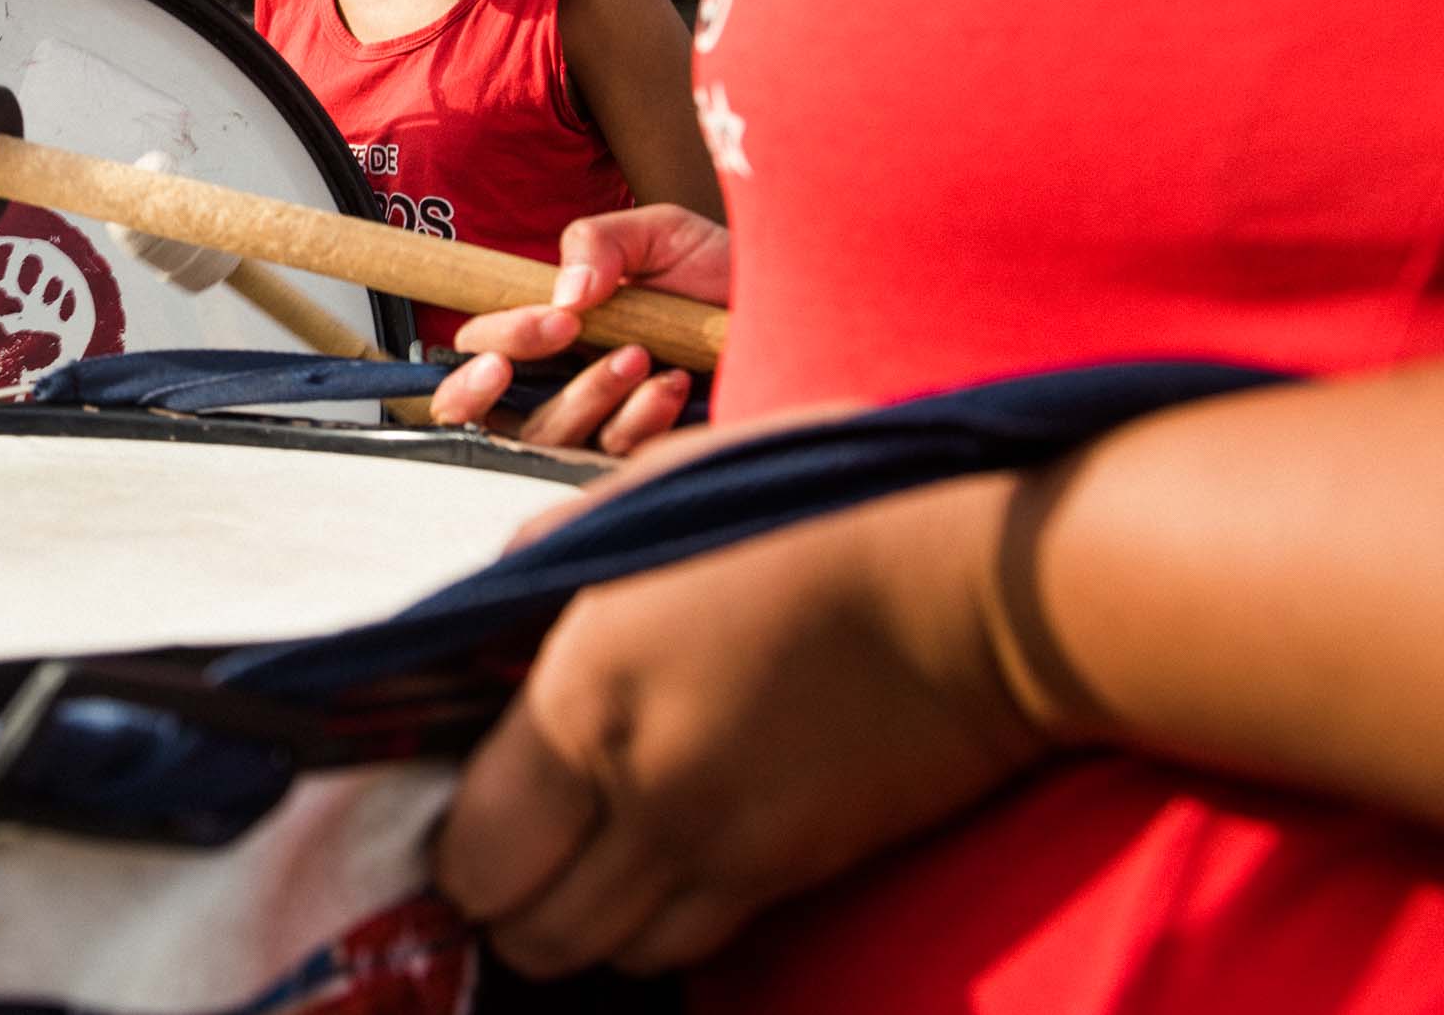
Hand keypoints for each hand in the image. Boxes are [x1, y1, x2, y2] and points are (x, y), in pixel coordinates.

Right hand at [432, 206, 731, 454]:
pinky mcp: (640, 457)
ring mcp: (600, 422)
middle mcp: (563, 378)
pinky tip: (675, 385)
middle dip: (514, 371)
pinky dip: (640, 420)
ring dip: (590, 392)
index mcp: (552, 327)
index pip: (482, 345)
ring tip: (643, 354)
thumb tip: (563, 294)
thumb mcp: (660, 234)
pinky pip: (611, 457)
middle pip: (490, 406)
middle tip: (570, 334)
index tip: (558, 320)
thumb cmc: (721, 272)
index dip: (497, 340)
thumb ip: (597, 241)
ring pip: (549, 436)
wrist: (797, 312)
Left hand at [435, 472, 1048, 978]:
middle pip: (530, 927)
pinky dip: (657, 923)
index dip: (453, 845)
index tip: (461, 805)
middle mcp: (648, 794)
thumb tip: (492, 593)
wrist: (990, 586)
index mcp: (593, 694)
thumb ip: (558, 550)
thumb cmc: (826, 508)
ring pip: (608, 953)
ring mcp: (731, 849)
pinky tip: (662, 857)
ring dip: (579, 918)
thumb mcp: (665, 489)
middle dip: (504, 897)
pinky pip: (694, 943)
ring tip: (585, 851)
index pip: (477, 849)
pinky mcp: (800, 873)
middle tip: (514, 837)